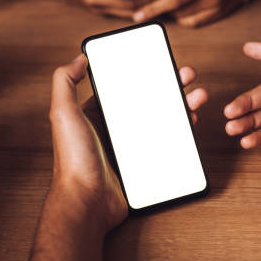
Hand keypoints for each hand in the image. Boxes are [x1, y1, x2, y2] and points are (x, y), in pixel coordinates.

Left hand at [48, 55, 207, 233]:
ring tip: (197, 97)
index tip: (161, 62)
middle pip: (147, 101)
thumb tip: (79, 58)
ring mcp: (129, 147)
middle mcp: (113, 129)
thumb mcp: (63, 114)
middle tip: (187, 76)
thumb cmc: (73, 160)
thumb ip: (64, 82)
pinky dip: (180, 133)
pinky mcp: (142, 164)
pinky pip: (165, 145)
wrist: (87, 202)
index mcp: (95, 114)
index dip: (143, 73)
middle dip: (169, 86)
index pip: (124, 87)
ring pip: (161, 121)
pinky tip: (191, 123)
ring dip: (180, 106)